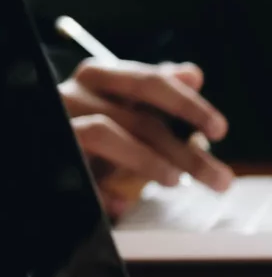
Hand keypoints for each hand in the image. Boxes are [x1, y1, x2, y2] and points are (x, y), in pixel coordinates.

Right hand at [62, 60, 232, 217]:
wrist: (46, 148)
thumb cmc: (91, 124)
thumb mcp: (127, 107)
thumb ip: (158, 93)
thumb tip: (193, 73)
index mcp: (100, 76)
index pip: (151, 83)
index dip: (188, 106)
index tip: (220, 130)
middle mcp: (75, 93)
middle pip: (140, 120)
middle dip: (184, 153)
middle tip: (220, 179)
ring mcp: (57, 122)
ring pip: (105, 134)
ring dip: (147, 161)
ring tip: (175, 181)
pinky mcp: (49, 152)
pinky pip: (75, 169)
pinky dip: (99, 189)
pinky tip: (121, 203)